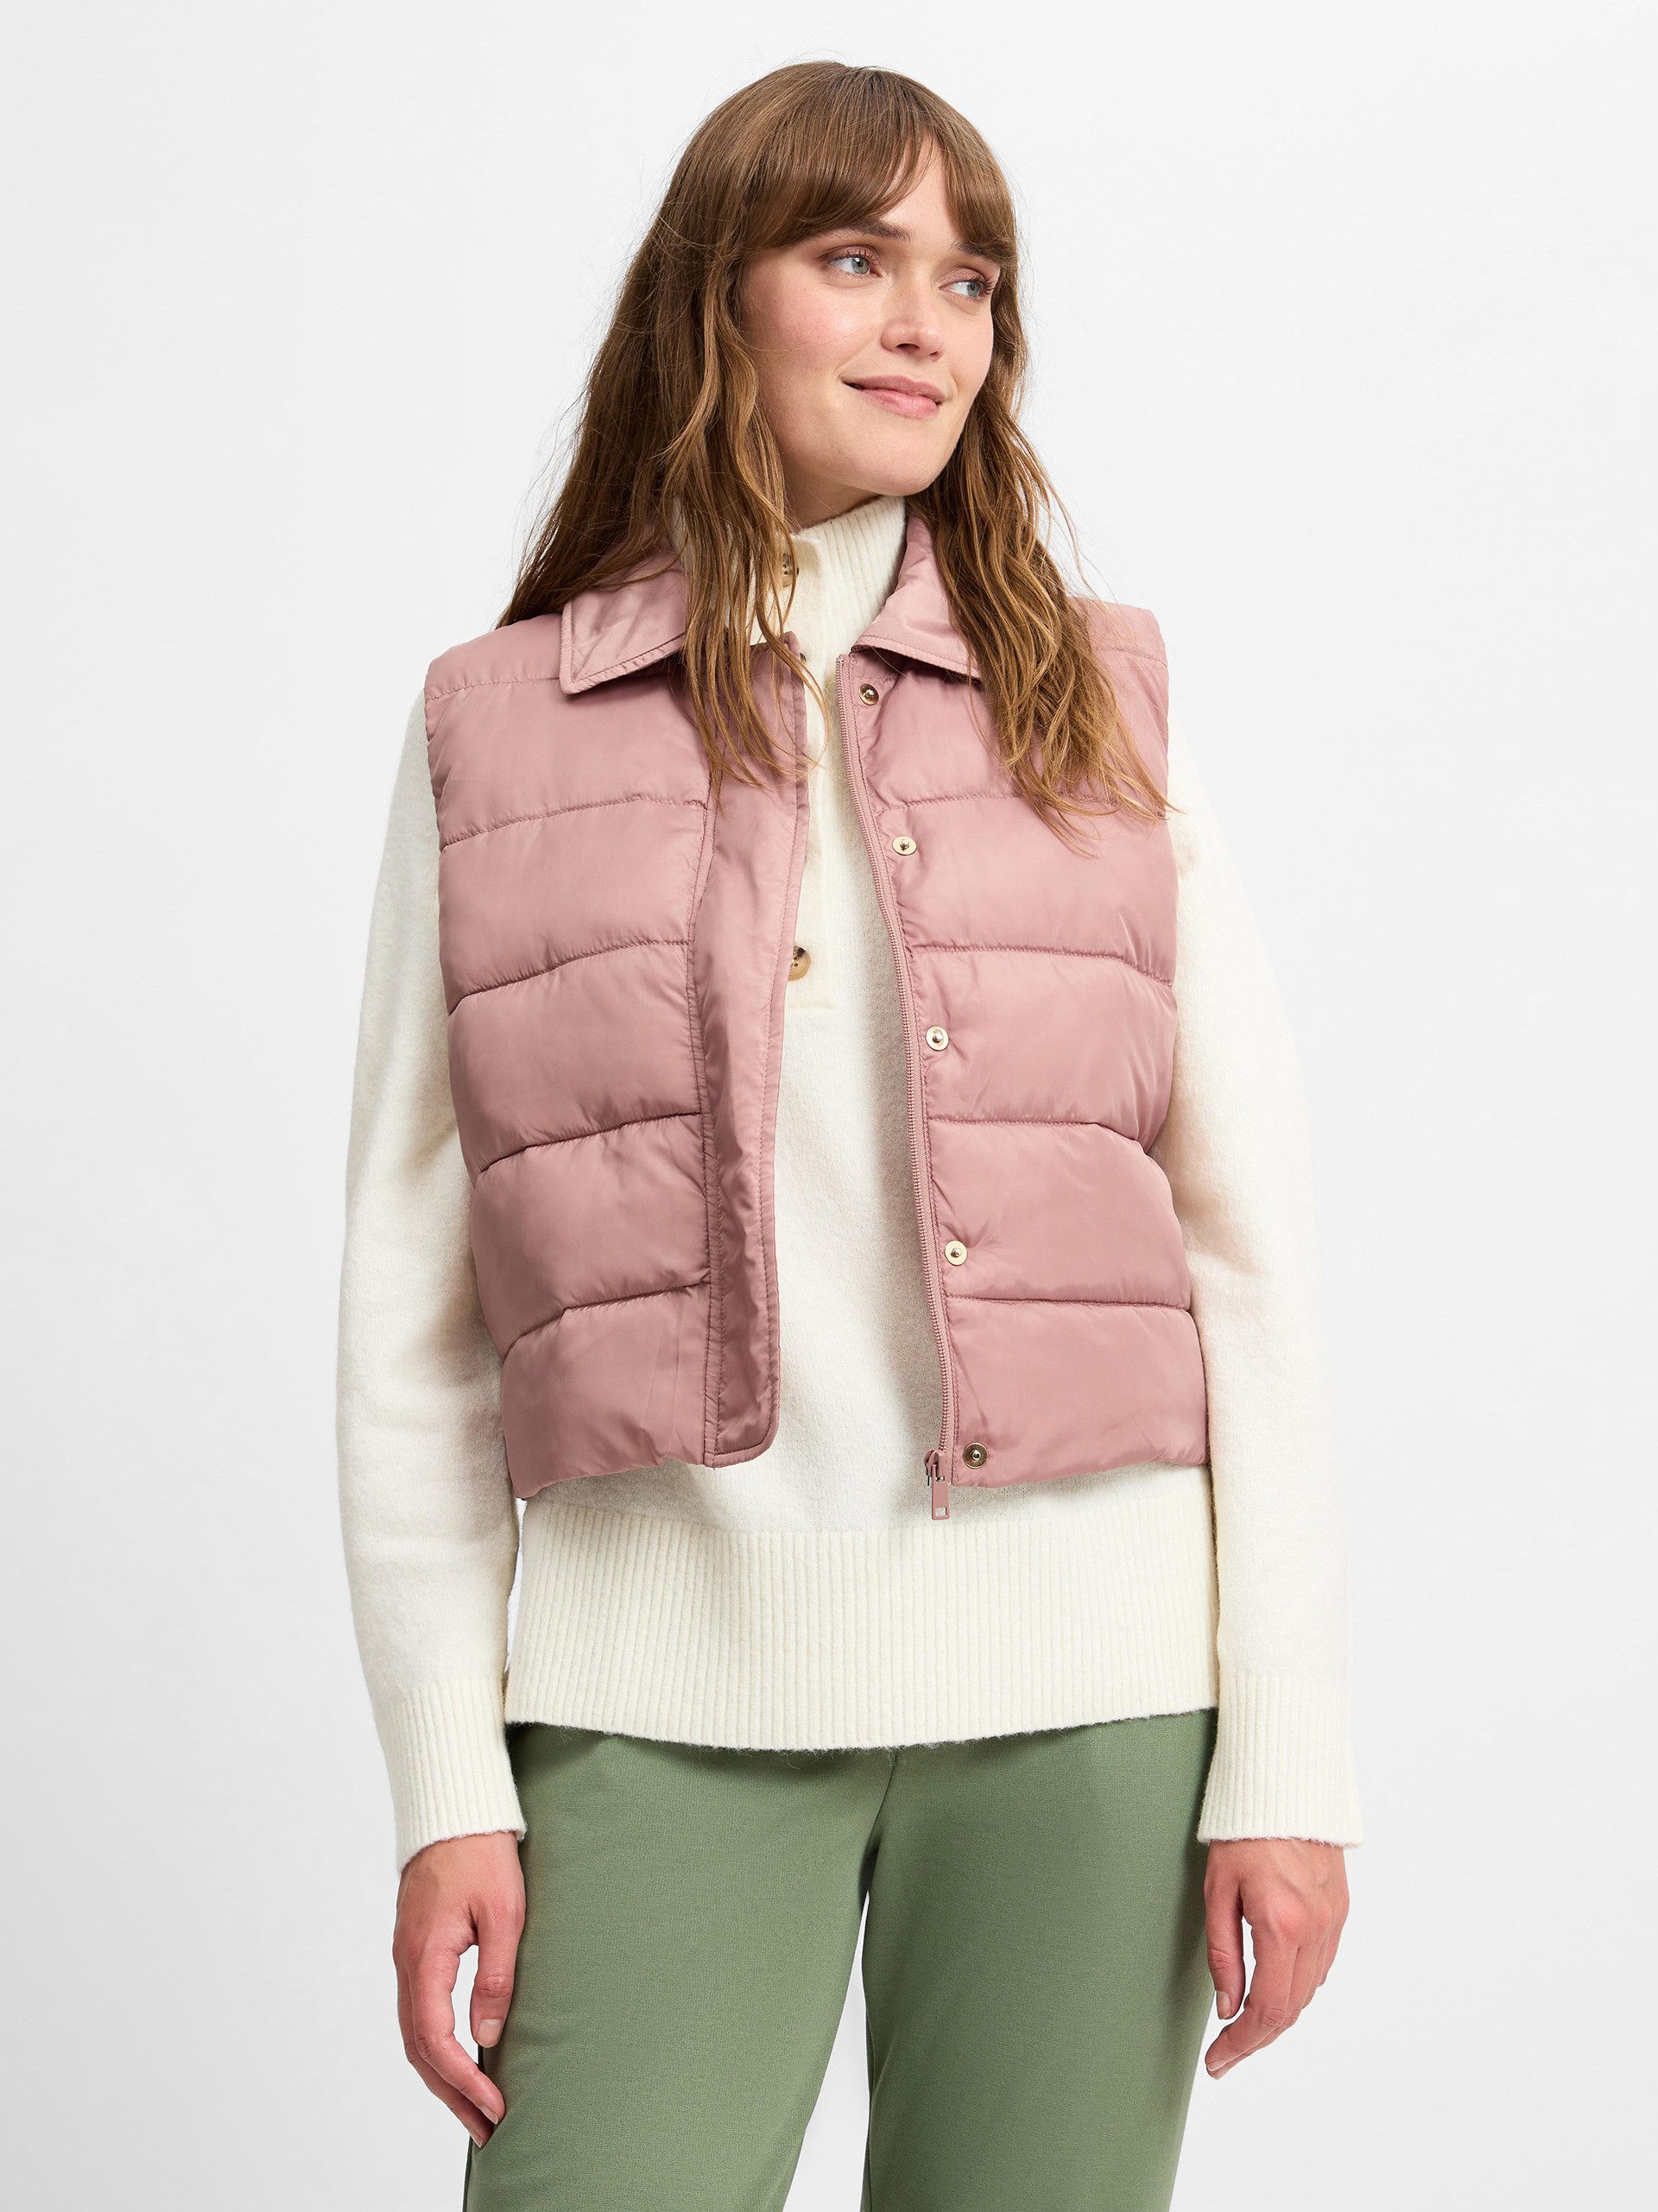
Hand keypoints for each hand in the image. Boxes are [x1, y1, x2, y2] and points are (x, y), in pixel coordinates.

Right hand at [392, 1831, 524, 2144]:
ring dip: (442, 2075)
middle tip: (486, 2128)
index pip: (435, 2039)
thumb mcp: (503, 1912)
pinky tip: (458, 2060)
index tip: (493, 2105)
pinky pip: (418, 2012)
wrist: (454, 1811)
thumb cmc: (481, 1853)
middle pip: (419, 2048)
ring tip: (475, 2108)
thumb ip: (494, 1975)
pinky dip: (435, 2047)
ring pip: (415, 2034)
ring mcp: (407, 1958)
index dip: (463, 2079)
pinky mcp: (415, 1950)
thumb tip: (487, 2035)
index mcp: (424, 1957)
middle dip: (451, 2093)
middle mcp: (407, 1963)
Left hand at [1202, 1837, 1347, 2077]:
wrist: (1285, 1786)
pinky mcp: (1339, 1911)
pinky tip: (1275, 1989)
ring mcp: (1332, 1922)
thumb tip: (1227, 2006)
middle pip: (1290, 2009)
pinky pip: (1322, 1966)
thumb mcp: (1217, 1891)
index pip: (1266, 2009)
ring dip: (1278, 2016)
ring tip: (1244, 2026)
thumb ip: (1222, 1953)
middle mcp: (1314, 1930)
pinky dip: (1298, 1988)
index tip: (1217, 2061)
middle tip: (1226, 2054)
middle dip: (1257, 2039)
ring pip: (1309, 1992)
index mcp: (1281, 1926)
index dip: (1241, 2044)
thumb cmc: (1242, 1832)